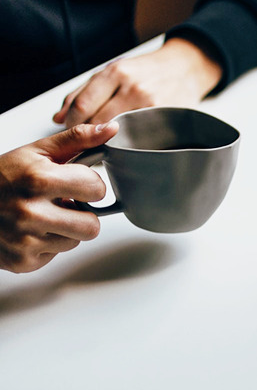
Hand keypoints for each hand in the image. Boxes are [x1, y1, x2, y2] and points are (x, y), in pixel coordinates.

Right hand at [0, 122, 118, 272]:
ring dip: (65, 230)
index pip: (97, 189)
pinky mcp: (21, 261)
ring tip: (43, 215)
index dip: (89, 185)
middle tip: (62, 203)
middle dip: (83, 214)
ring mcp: (25, 240)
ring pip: (76, 241)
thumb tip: (111, 128)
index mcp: (38, 179)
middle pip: (92, 225)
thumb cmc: (1, 177)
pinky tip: (30, 230)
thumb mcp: (37, 152)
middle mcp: (30, 212)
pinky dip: (47, 244)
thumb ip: (77, 140)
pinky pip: (55, 255)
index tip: (74, 182)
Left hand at [53, 37, 222, 127]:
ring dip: (106, 141)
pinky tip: (126, 141)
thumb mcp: (114, 71)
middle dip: (86, 135)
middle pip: (98, 122)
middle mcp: (133, 87)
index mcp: (116, 72)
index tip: (71, 130)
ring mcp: (151, 104)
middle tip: (85, 139)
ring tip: (105, 141)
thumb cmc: (147, 70)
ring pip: (118, 132)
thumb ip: (83, 92)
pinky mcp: (165, 117)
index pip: (82, 106)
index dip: (71, 123)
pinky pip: (139, 137)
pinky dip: (128, 142)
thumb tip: (58, 117)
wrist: (186, 68)